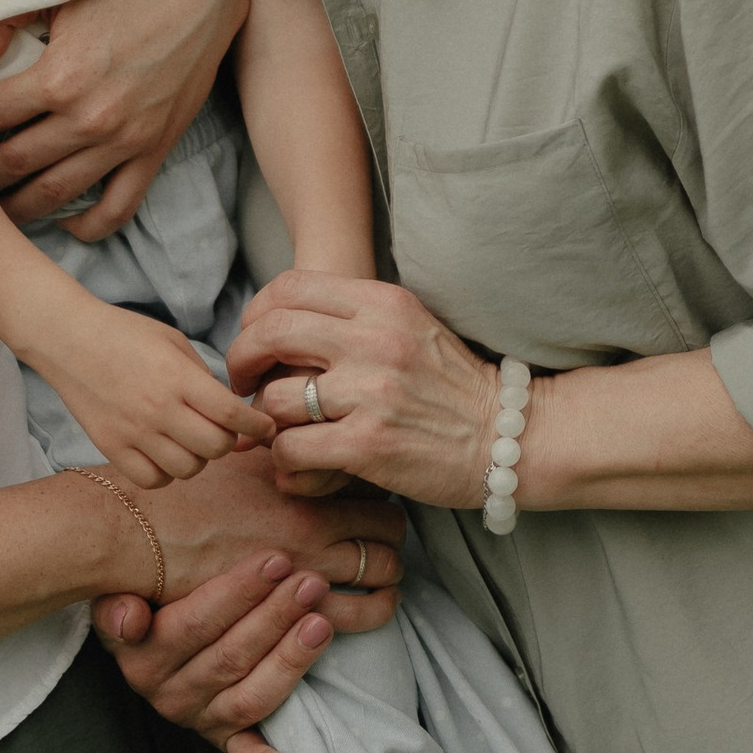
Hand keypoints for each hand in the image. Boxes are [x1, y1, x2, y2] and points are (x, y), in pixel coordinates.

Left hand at [0, 0, 246, 235]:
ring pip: (55, 193)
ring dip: (18, 208)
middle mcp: (88, 117)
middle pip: (11, 163)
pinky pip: (118, 205)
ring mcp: (124, 140)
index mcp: (57, 77)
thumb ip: (8, 24)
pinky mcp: (155, 149)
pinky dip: (89, 225)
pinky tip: (66, 224)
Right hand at [48, 317, 275, 491]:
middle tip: (224, 429)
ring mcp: (133, 433)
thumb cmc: (124, 333)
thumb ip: (203, 377)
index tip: (267, 427)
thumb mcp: (173, 341)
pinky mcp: (111, 447)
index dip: (258, 426)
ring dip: (199, 458)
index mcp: (177, 378)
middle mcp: (157, 410)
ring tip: (191, 439)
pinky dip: (167, 472)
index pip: (232, 415)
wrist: (68, 339)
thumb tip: (229, 408)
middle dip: (229, 441)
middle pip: (216, 448)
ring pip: (188, 469)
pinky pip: (154, 480)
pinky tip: (165, 453)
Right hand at [94, 520, 406, 752]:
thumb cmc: (149, 599)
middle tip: (312, 583)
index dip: (239, 593)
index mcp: (141, 658)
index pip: (194, 624)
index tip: (277, 560)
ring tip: (322, 624)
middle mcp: (167, 696)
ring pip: (249, 697)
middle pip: (230, 657)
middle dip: (276, 617)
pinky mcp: (224, 739)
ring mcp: (199, 720)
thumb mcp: (123, 592)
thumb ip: (119, 602)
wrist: (148, 634)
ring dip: (289, 662)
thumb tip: (130, 619)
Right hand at [135, 441, 403, 607]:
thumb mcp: (232, 456)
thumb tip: (298, 433)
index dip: (379, 489)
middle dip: (392, 534)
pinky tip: (370, 606)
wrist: (136, 535)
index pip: (371, 481)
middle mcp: (313, 520)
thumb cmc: (179, 493)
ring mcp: (307, 564)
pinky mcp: (292, 607)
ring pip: (384, 572)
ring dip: (389, 575)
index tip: (374, 495)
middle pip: (388, 526)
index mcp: (301, 478)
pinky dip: (373, 610)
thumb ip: (273, 446)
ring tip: (386, 577)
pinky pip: (358, 614)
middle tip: (387, 538)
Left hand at [230, 273, 505, 513]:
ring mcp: (372, 392)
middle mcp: (375, 339)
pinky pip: (292, 447)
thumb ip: (353, 317)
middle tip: (244, 385)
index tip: (255, 341)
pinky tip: (300, 464)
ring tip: (282, 431)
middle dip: (242, 361)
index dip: (256, 314)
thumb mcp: (409, 327)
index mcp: (383, 302)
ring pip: (275, 397)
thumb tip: (279, 322)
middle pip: (269, 332)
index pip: (288, 288)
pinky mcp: (369, 444)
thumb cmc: (452, 386)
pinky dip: (285, 460)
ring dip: (268, 420)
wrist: (510, 436)